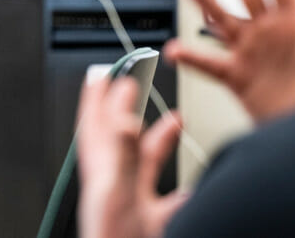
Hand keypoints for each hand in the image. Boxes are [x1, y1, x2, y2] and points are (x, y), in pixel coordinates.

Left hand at [77, 77, 188, 237]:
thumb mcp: (119, 195)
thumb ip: (123, 156)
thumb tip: (125, 118)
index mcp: (102, 176)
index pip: (98, 126)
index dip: (99, 98)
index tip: (103, 72)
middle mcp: (116, 188)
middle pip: (122, 139)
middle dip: (130, 109)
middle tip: (134, 83)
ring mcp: (133, 209)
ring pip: (147, 169)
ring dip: (160, 144)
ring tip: (175, 121)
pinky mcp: (151, 228)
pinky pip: (169, 208)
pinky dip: (184, 195)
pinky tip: (196, 190)